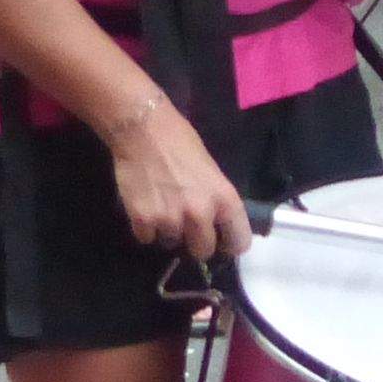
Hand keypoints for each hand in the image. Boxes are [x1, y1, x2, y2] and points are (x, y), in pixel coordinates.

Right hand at [102, 97, 247, 263]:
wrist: (144, 130)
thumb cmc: (181, 143)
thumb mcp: (212, 172)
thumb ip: (216, 201)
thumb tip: (217, 224)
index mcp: (224, 199)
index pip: (239, 242)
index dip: (231, 245)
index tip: (223, 243)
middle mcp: (200, 214)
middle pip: (203, 251)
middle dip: (196, 242)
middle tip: (187, 227)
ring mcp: (170, 220)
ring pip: (172, 243)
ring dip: (168, 231)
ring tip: (162, 207)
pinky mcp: (143, 221)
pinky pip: (147, 238)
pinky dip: (146, 227)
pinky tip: (146, 206)